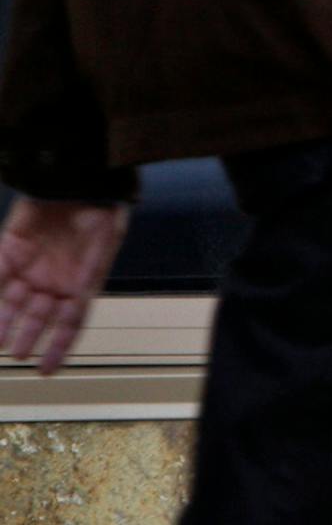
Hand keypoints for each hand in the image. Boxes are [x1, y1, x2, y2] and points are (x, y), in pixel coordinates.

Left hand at [0, 197, 128, 374]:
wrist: (78, 175)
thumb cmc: (101, 205)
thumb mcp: (107, 240)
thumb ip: (92, 269)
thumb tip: (80, 298)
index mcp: (81, 282)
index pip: (69, 322)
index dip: (59, 347)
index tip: (48, 369)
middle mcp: (54, 279)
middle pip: (37, 316)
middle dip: (26, 336)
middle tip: (16, 352)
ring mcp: (30, 265)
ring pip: (14, 302)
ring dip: (4, 321)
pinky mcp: (9, 249)